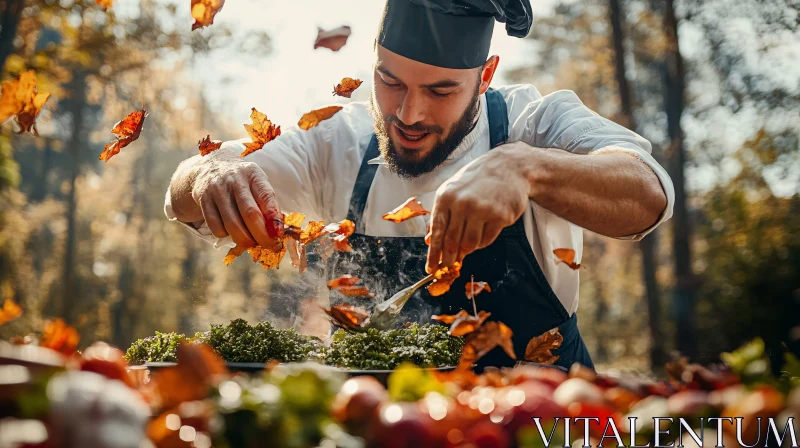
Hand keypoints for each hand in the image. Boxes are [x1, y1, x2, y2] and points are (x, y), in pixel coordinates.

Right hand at [171, 147, 282, 248]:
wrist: (211, 167)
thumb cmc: (242, 182)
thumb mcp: (257, 184)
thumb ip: (267, 204)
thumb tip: (276, 232)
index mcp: (253, 174)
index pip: (266, 196)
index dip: (273, 217)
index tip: (278, 234)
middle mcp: (235, 179)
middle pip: (250, 213)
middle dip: (261, 235)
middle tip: (267, 245)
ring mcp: (217, 189)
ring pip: (232, 224)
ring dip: (244, 239)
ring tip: (250, 242)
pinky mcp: (203, 199)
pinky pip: (215, 227)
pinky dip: (225, 235)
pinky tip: (230, 231)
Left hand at [426, 143, 533, 272]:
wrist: (510, 167)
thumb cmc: (478, 179)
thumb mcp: (453, 190)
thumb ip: (441, 214)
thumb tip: (430, 240)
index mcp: (446, 197)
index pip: (436, 232)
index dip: (433, 253)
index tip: (431, 267)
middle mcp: (462, 203)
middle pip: (452, 241)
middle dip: (448, 258)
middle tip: (448, 266)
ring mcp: (482, 210)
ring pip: (469, 244)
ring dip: (466, 250)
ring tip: (466, 247)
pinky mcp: (500, 216)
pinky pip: (486, 240)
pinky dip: (482, 243)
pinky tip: (481, 234)